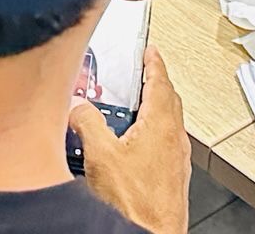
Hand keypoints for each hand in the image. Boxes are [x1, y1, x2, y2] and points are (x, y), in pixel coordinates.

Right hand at [68, 47, 188, 233]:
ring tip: (135, 106)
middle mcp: (174, 141)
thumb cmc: (136, 202)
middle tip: (145, 71)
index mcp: (162, 126)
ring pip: (168, 123)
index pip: (161, 83)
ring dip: (155, 108)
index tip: (151, 50)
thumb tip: (79, 106)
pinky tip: (135, 144)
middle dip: (156, 83)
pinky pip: (165, 143)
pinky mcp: (172, 178)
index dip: (154, 63)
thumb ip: (87, 121)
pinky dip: (153, 131)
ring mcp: (176, 161)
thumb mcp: (101, 154)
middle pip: (169, 101)